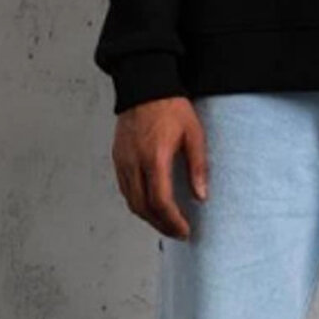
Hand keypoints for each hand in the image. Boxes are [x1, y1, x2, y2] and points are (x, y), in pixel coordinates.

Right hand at [113, 96, 207, 238]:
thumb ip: (198, 167)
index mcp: (154, 157)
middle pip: (142, 207)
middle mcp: (134, 163)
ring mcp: (123, 161)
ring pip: (131, 201)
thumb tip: (201, 196)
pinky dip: (137, 202)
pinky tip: (150, 204)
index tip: (184, 230)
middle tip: (177, 232)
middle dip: (160, 225)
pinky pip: (125, 188)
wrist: (144, 86)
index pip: (160, 201)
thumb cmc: (170, 107)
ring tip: (166, 223)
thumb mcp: (194, 134)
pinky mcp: (117, 158)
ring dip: (148, 217)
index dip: (172, 221)